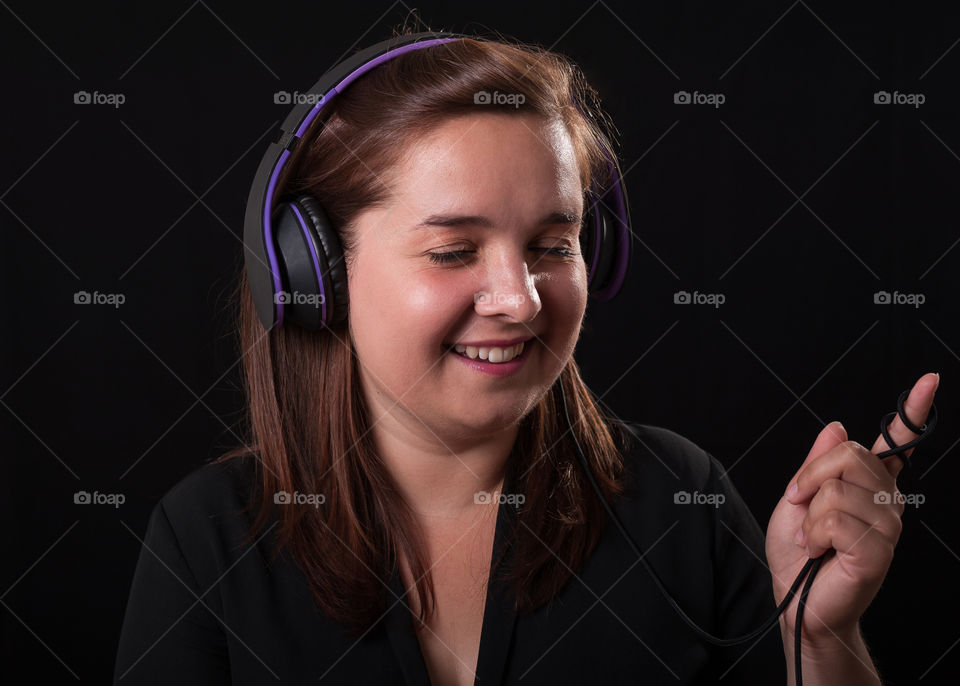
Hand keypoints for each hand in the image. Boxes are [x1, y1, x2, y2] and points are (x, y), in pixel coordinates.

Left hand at [765, 372, 939, 644]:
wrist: (798, 601)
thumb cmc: (798, 554)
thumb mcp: (797, 499)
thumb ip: (816, 463)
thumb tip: (836, 425)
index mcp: (870, 486)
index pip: (897, 444)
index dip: (913, 411)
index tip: (929, 380)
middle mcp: (887, 502)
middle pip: (848, 454)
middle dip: (811, 476)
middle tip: (802, 504)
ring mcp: (887, 527)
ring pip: (836, 489)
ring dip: (810, 514)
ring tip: (815, 538)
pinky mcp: (879, 551)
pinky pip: (835, 519)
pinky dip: (814, 533)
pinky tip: (821, 551)